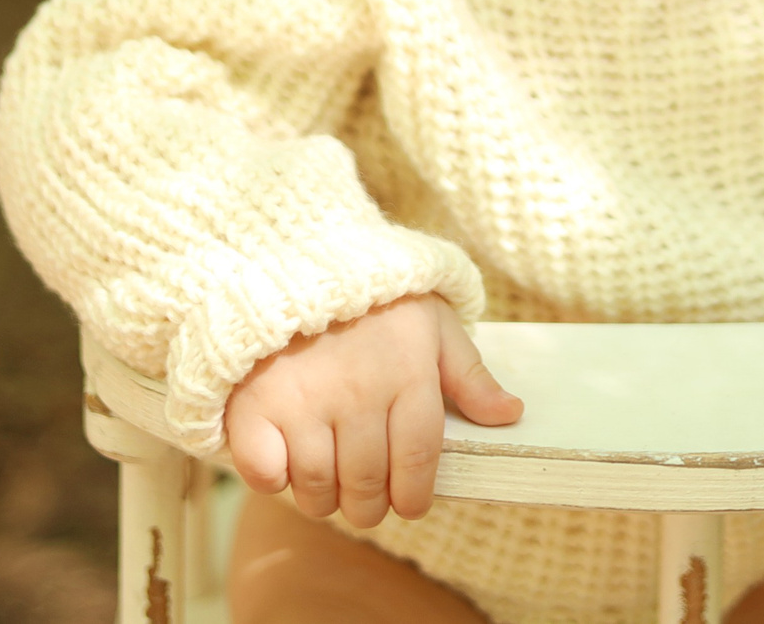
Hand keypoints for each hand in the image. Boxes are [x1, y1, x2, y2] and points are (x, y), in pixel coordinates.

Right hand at [224, 293, 521, 528]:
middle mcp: (357, 393)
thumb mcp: (434, 322)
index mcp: (407, 375)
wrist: (292, 256)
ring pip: (318, 486)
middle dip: (370, 506)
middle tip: (367, 500)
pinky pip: (265, 471)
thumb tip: (510, 414)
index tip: (409, 502)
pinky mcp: (254, 403)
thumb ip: (469, 374)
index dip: (415, 495)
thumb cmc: (374, 298)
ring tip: (328, 486)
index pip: (419, 462)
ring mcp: (302, 401)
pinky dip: (274, 480)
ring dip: (324, 499)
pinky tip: (284, 464)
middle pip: (368, 484)